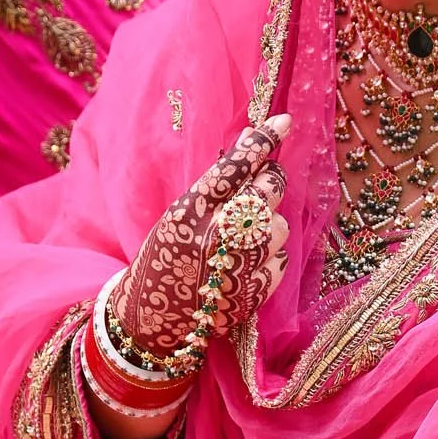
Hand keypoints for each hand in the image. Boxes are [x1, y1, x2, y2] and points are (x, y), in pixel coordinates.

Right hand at [109, 114, 292, 362]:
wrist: (152, 317)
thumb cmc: (165, 255)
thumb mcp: (180, 212)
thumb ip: (217, 183)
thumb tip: (251, 140)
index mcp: (191, 210)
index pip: (235, 166)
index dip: (263, 140)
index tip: (285, 121)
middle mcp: (215, 236)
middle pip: (267, 190)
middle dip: (271, 181)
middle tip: (263, 184)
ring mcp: (236, 266)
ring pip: (280, 225)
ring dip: (270, 225)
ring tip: (244, 238)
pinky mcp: (251, 293)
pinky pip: (280, 260)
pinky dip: (269, 257)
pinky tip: (246, 264)